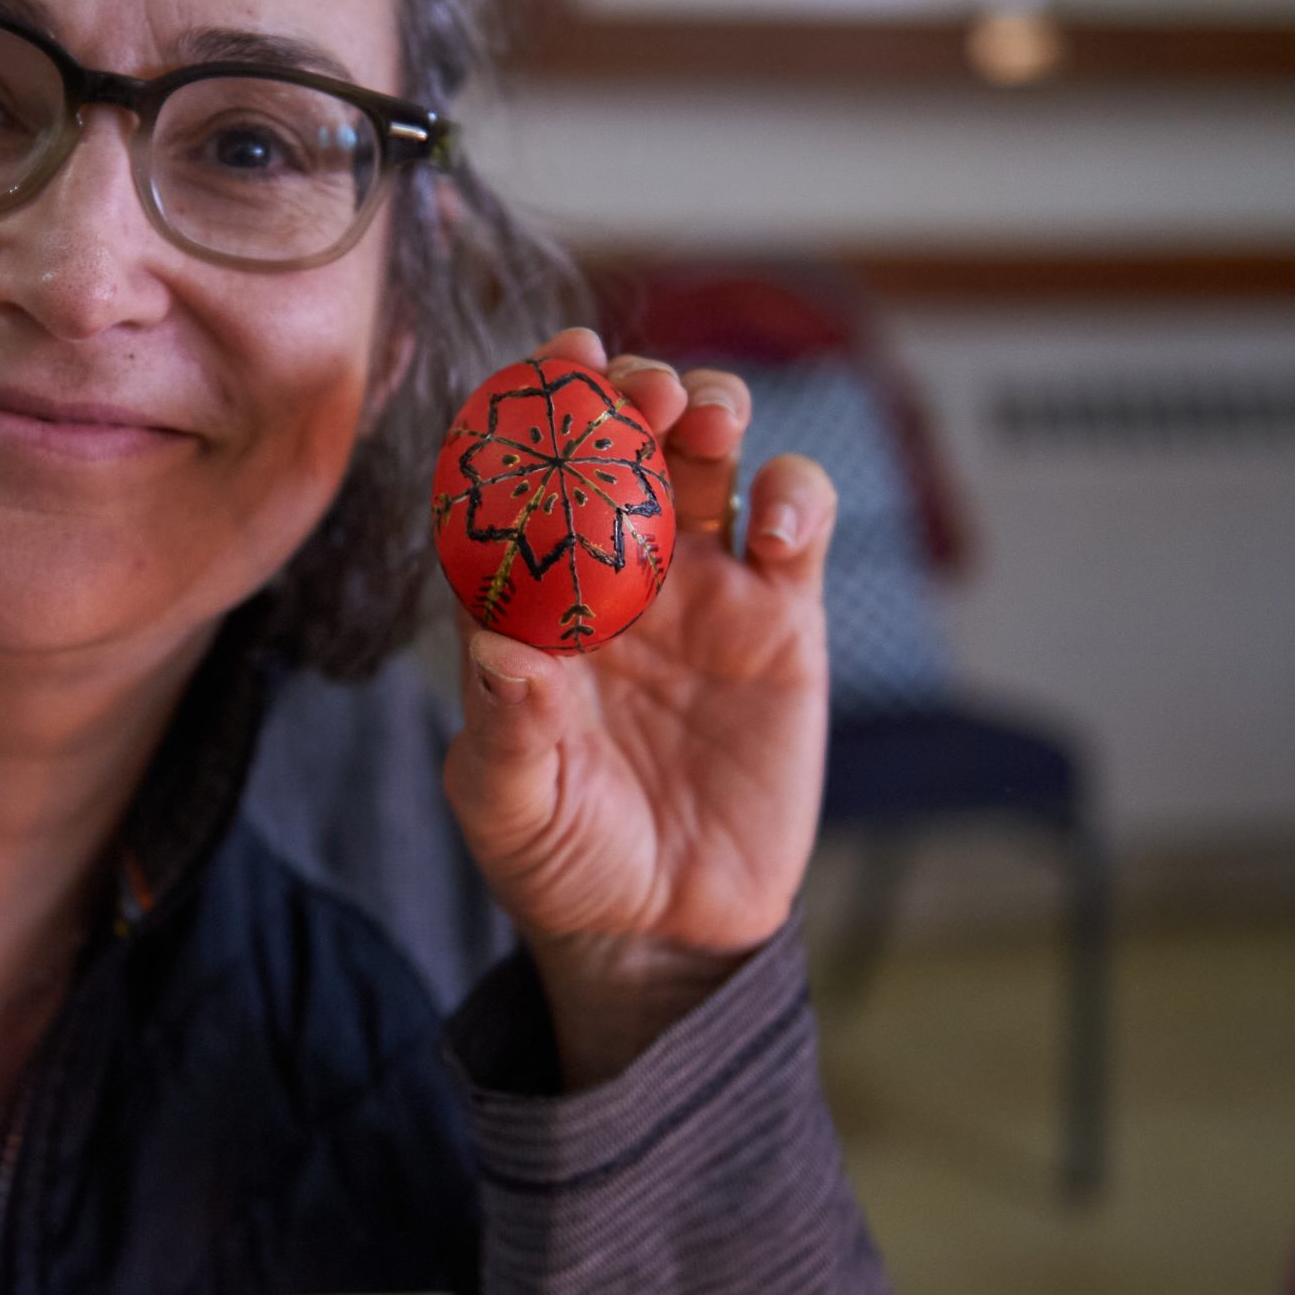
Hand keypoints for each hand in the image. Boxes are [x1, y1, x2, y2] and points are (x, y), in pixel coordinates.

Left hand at [439, 326, 836, 1087]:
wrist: (664, 924)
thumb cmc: (563, 855)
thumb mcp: (510, 808)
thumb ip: (504, 733)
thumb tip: (497, 654)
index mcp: (531, 594)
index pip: (523, 480)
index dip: (531, 415)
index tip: (542, 369)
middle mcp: (613, 568)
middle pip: (621, 440)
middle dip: (625, 394)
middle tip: (631, 390)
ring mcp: (700, 585)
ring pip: (710, 456)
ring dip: (708, 411)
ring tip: (701, 416)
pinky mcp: (782, 618)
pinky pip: (796, 525)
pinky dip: (794, 498)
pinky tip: (775, 524)